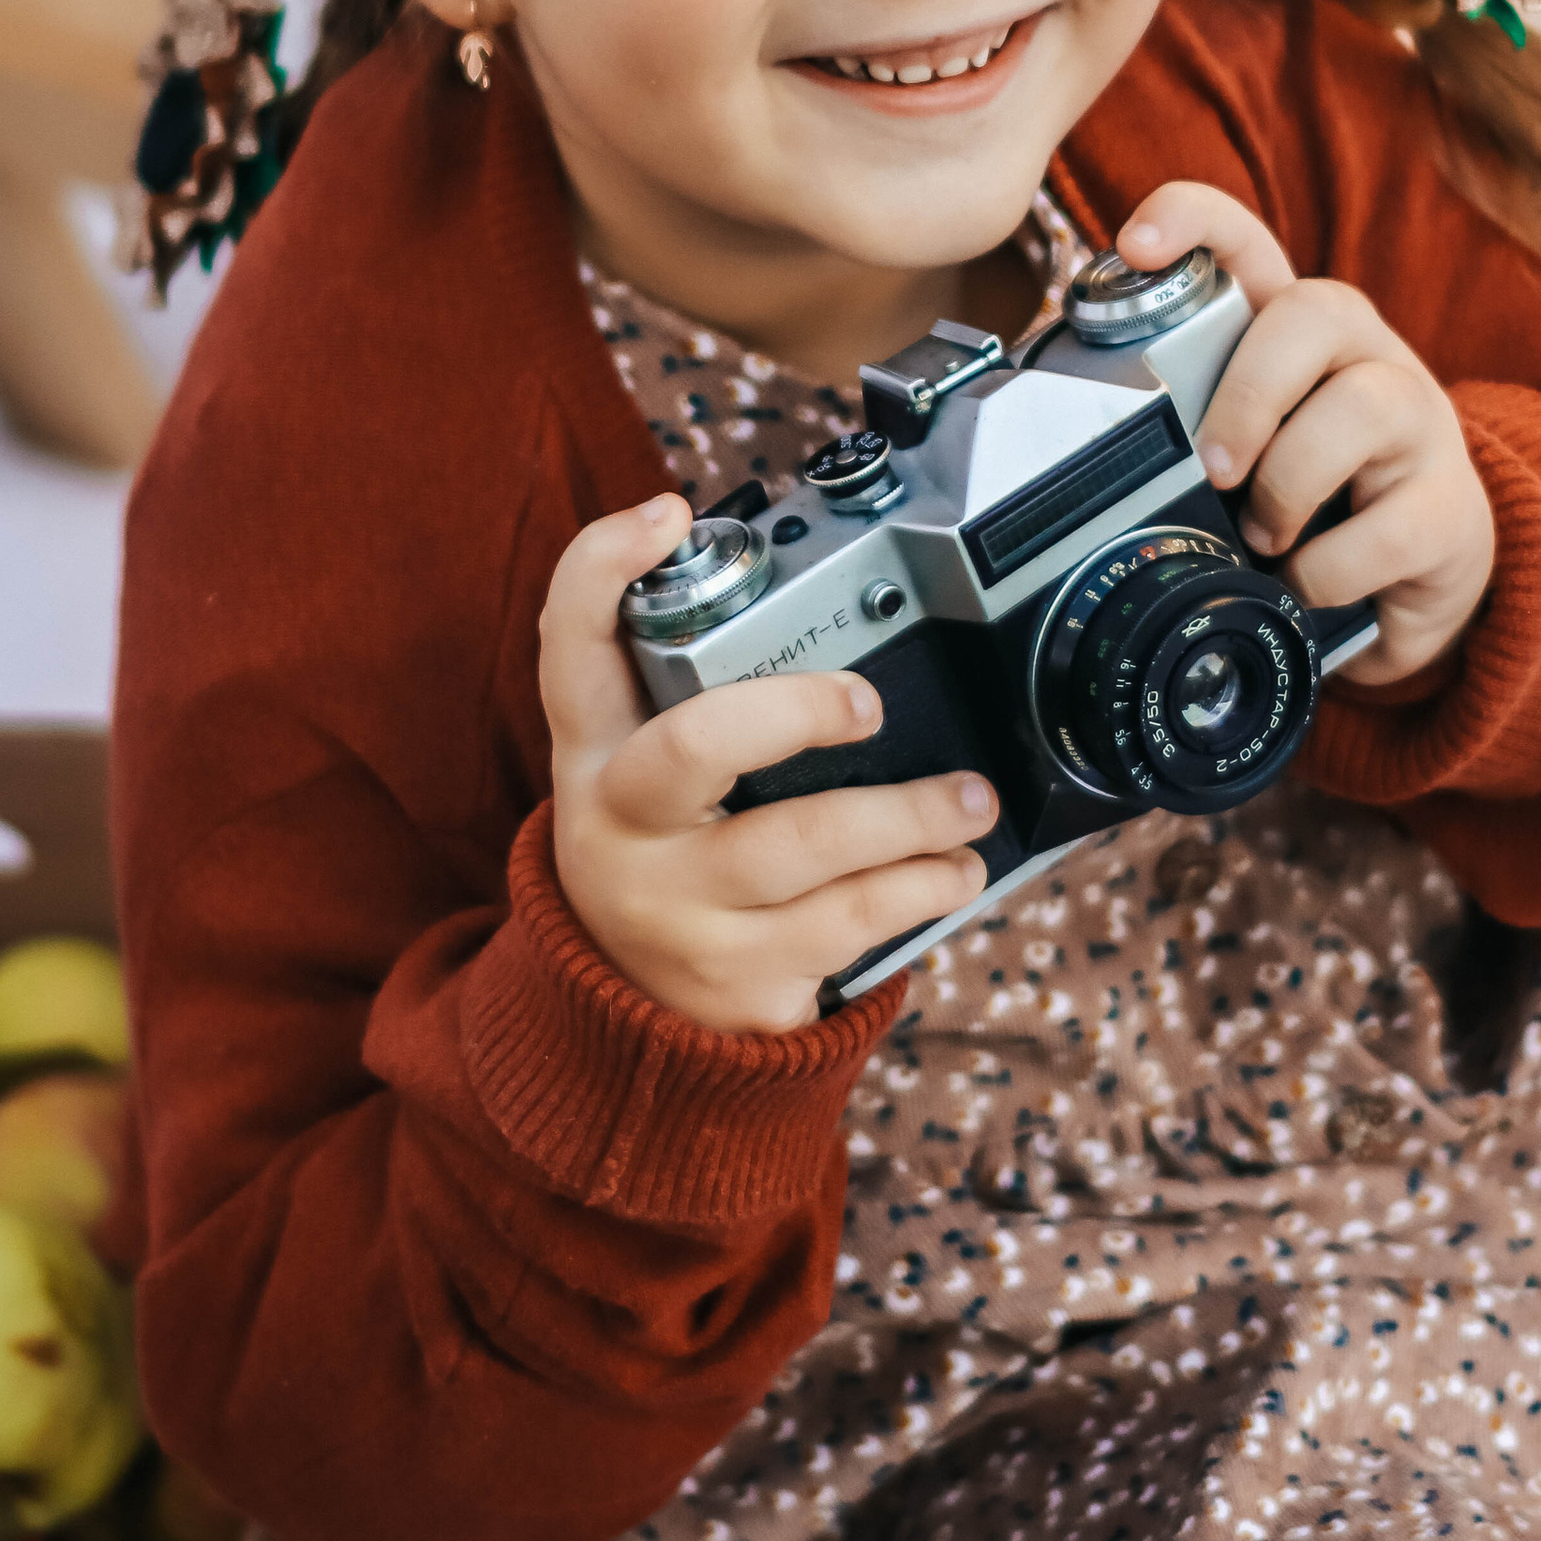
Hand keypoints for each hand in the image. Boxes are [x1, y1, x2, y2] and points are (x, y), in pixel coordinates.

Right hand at [540, 494, 998, 1033]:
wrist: (630, 1025)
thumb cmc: (666, 855)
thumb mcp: (642, 777)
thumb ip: (694, 696)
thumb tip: (823, 600)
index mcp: (595, 754)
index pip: (572, 645)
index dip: (602, 568)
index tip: (667, 515)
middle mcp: (620, 827)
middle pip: (692, 745)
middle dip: (792, 710)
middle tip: (867, 702)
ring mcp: (676, 907)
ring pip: (798, 845)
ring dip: (905, 815)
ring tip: (968, 799)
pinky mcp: (736, 976)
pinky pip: (846, 922)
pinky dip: (919, 887)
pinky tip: (954, 869)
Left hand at [1114, 183, 1493, 687]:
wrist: (1421, 572)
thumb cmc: (1308, 491)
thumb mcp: (1238, 448)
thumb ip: (1177, 424)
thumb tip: (1065, 444)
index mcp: (1292, 330)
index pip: (1245, 240)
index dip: (1191, 222)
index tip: (1134, 243)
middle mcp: (1361, 354)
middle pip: (1314, 312)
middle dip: (1249, 393)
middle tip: (1214, 466)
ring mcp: (1418, 421)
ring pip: (1362, 407)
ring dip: (1290, 482)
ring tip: (1263, 532)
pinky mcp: (1451, 506)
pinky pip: (1388, 528)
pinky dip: (1327, 571)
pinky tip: (1306, 582)